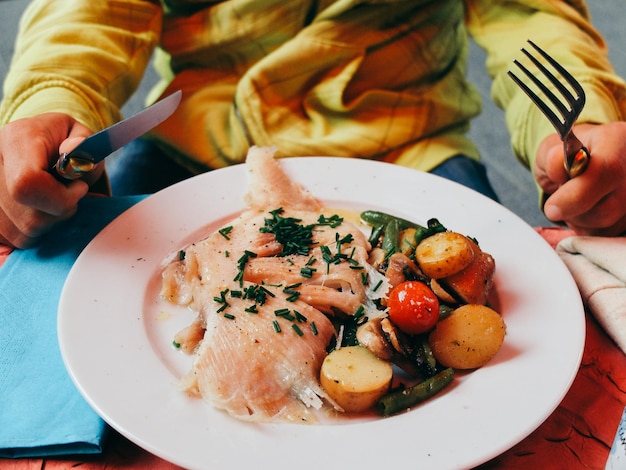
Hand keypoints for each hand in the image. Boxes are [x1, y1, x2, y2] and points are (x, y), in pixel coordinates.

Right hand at [0, 113, 103, 247]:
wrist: (35, 144)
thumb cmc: (62, 141)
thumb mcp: (80, 134)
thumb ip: (84, 143)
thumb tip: (72, 151)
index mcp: (16, 140)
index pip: (28, 183)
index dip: (60, 197)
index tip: (79, 187)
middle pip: (31, 216)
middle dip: (61, 211)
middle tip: (70, 193)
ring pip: (26, 231)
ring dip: (52, 221)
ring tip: (54, 198)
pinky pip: (19, 238)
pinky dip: (38, 229)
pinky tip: (41, 208)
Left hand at [534, 122, 625, 235]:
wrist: (585, 160)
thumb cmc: (569, 154)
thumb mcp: (552, 148)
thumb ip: (552, 157)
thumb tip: (558, 166)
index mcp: (617, 141)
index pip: (605, 173)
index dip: (575, 196)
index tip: (551, 208)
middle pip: (606, 208)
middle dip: (572, 211)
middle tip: (559, 199)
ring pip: (605, 225)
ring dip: (578, 219)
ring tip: (572, 200)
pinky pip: (605, 234)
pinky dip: (588, 227)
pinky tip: (584, 210)